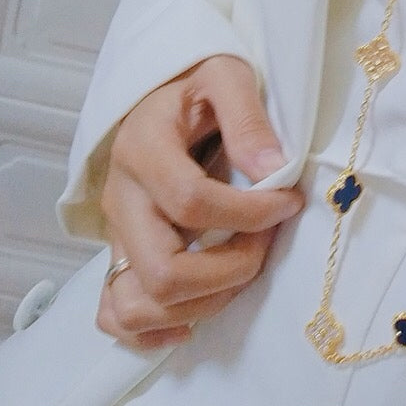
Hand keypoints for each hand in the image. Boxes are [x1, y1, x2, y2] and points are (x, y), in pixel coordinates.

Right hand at [97, 54, 303, 349]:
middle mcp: (121, 198)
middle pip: (162, 270)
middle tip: (267, 243)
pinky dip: (153, 330)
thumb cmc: (198, 83)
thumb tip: (273, 172)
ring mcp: (116, 233)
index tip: (290, 201)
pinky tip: (198, 313)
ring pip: (138, 304)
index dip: (250, 213)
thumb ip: (248, 118)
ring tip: (242, 269)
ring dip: (203, 302)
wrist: (163, 92)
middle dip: (230, 270)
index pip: (191, 202)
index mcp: (143, 148)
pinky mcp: (119, 253)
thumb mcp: (227, 75)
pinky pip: (115, 314)